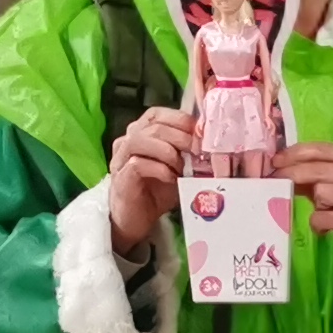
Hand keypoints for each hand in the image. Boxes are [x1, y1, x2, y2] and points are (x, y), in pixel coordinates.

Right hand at [104, 107, 196, 251]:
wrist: (137, 218)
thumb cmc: (157, 190)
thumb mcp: (178, 167)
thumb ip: (188, 153)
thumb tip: (212, 144)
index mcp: (141, 132)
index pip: (158, 114)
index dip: (181, 121)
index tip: (201, 135)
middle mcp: (127, 140)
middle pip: (154, 126)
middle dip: (182, 138)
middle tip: (198, 153)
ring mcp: (121, 158)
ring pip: (142, 140)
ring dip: (169, 152)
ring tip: (183, 168)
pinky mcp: (120, 176)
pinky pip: (138, 164)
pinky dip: (160, 169)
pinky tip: (172, 179)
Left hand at [290, 144, 332, 289]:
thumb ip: (312, 173)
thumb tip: (278, 166)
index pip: (322, 149)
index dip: (295, 153)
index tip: (276, 160)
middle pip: (317, 169)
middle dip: (291, 174)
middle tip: (275, 181)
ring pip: (320, 192)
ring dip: (315, 205)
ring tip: (323, 212)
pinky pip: (321, 217)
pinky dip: (317, 224)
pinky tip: (324, 228)